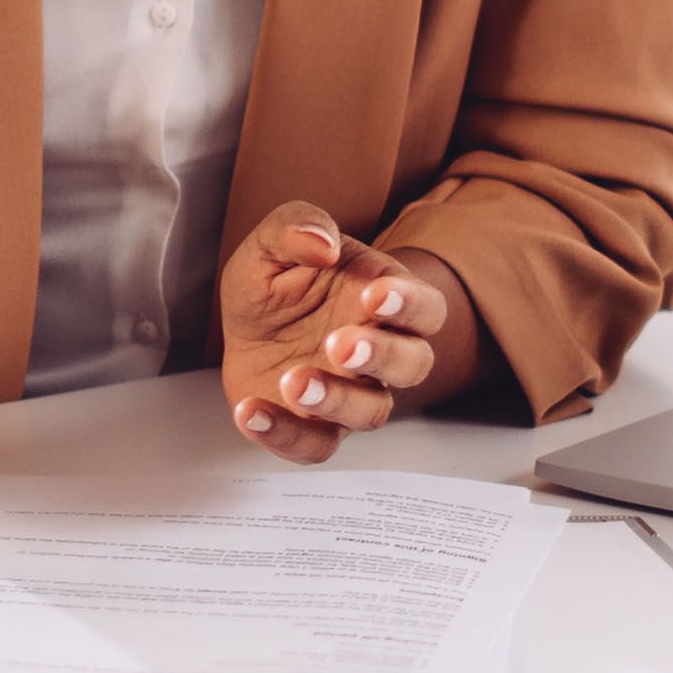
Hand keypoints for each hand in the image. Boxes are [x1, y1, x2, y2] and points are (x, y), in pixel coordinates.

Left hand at [219, 206, 457, 463]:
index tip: (375, 295)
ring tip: (293, 380)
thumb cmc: (276, 284)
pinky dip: (285, 436)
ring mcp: (351, 394)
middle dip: (380, 355)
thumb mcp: (272, 242)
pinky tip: (252, 412)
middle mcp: (379, 352)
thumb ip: (296, 226)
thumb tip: (322, 243)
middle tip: (339, 344)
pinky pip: (315, 446)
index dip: (410, 304)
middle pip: (412, 365)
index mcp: (383, 300)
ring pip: (371, 412)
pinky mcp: (315, 427)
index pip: (426, 308)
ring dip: (336, 400)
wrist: (247, 327)